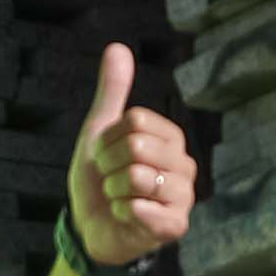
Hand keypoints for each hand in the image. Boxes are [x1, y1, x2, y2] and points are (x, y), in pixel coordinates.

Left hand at [66, 42, 194, 272]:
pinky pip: (140, 207)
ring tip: (119, 198)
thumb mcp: (100, 133)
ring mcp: (184, 197)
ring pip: (137, 176)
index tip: (105, 156)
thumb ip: (112, 93)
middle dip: (109, 166)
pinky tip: (126, 217)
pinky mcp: (175, 225)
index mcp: (171, 138)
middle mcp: (185, 164)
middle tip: (110, 179)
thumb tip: (117, 47)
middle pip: (136, 146)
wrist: (91, 228)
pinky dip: (121, 212)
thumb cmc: (101, 180)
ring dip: (113, 190)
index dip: (107, 140)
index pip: (134, 121)